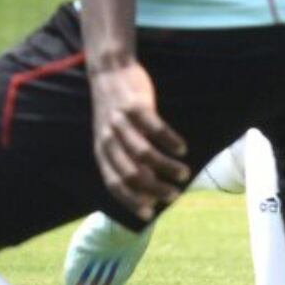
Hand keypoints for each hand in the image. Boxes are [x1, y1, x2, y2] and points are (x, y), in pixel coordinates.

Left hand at [89, 60, 188, 218]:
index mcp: (101, 151)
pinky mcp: (136, 107)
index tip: (149, 214)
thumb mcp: (111, 137)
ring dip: (167, 168)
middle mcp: (109, 139)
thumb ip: (124, 159)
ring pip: (146, 154)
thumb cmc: (114, 110)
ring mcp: (121, 123)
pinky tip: (182, 148)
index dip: (131, 201)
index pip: (114, 184)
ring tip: (184, 173)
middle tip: (174, 194)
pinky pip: (156, 130)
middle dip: (156, 189)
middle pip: (133, 173)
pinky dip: (171, 142)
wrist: (109, 71)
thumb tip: (147, 189)